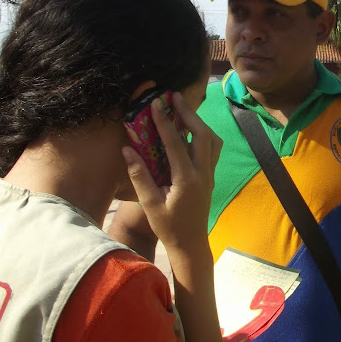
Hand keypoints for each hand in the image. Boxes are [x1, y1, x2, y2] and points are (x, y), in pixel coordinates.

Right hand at [122, 92, 221, 251]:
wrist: (191, 244)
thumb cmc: (168, 227)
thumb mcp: (149, 204)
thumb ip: (140, 176)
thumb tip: (127, 149)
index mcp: (187, 179)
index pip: (177, 144)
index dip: (165, 122)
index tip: (156, 104)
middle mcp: (203, 173)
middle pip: (202, 134)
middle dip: (188, 113)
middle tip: (173, 97)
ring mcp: (210, 174)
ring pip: (212, 139)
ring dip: (198, 122)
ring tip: (182, 109)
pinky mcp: (211, 175)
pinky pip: (212, 148)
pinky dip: (203, 133)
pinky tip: (191, 129)